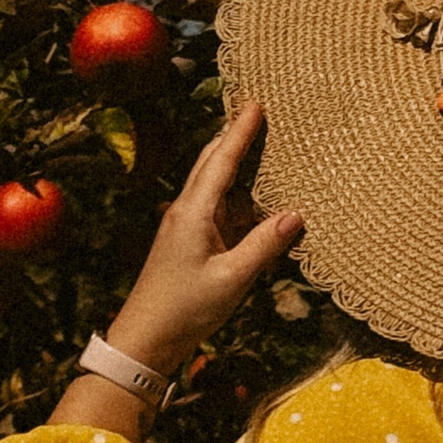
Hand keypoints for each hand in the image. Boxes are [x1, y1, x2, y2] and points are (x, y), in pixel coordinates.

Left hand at [97, 101, 305, 379]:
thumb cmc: (185, 309)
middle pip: (213, 164)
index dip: (239, 132)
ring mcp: (187, 227)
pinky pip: (219, 210)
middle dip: (233, 137)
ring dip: (236, 165)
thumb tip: (296, 215)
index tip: (255, 104)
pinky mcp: (190, 243)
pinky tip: (256, 199)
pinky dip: (238, 197)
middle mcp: (187, 211)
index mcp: (194, 213)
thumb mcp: (232, 279)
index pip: (221, 162)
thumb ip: (264, 246)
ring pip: (216, 187)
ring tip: (263, 146)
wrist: (146, 338)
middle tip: (257, 112)